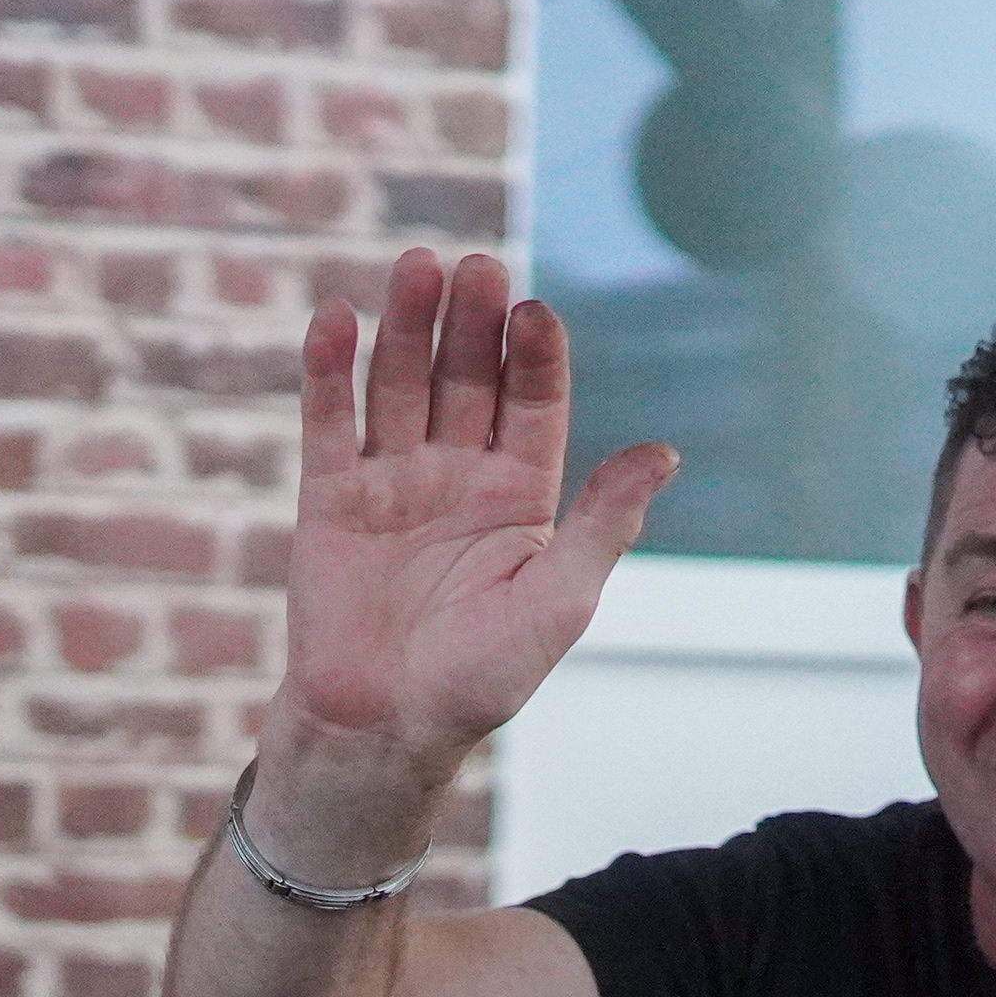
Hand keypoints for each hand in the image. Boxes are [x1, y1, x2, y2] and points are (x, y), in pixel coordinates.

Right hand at [276, 249, 674, 784]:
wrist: (385, 728)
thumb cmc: (482, 677)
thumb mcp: (561, 599)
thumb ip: (606, 522)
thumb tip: (666, 452)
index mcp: (521, 494)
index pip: (533, 403)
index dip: (535, 357)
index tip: (536, 314)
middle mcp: (458, 474)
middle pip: (467, 378)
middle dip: (471, 324)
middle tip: (476, 267)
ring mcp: (392, 479)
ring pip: (400, 384)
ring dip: (406, 327)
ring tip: (416, 269)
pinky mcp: (330, 496)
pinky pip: (329, 422)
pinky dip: (329, 371)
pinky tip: (337, 320)